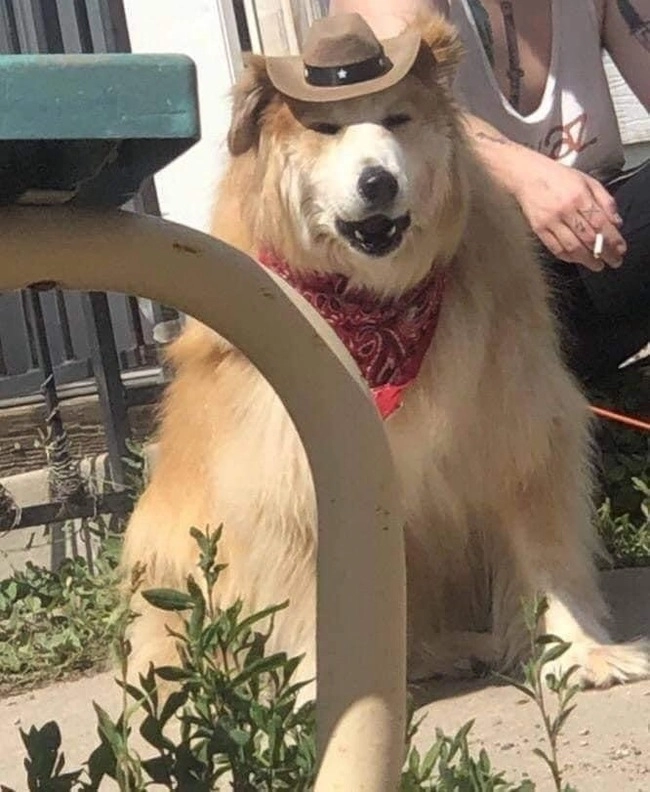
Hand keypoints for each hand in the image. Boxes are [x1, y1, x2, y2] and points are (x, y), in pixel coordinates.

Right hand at [507, 149, 625, 271]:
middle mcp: (565, 210)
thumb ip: (605, 200)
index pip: (600, 223)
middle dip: (603, 253)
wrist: (526, 175)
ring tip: (596, 266)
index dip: (612, 239)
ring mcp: (550, 221)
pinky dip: (568, 257)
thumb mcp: (587, 181)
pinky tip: (576, 259)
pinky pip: (555, 248)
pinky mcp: (538, 229)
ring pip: (572, 246)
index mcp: (579, 196)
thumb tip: (616, 222)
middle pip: (588, 238)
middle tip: (613, 262)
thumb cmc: (558, 177)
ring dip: (586, 259)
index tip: (620, 250)